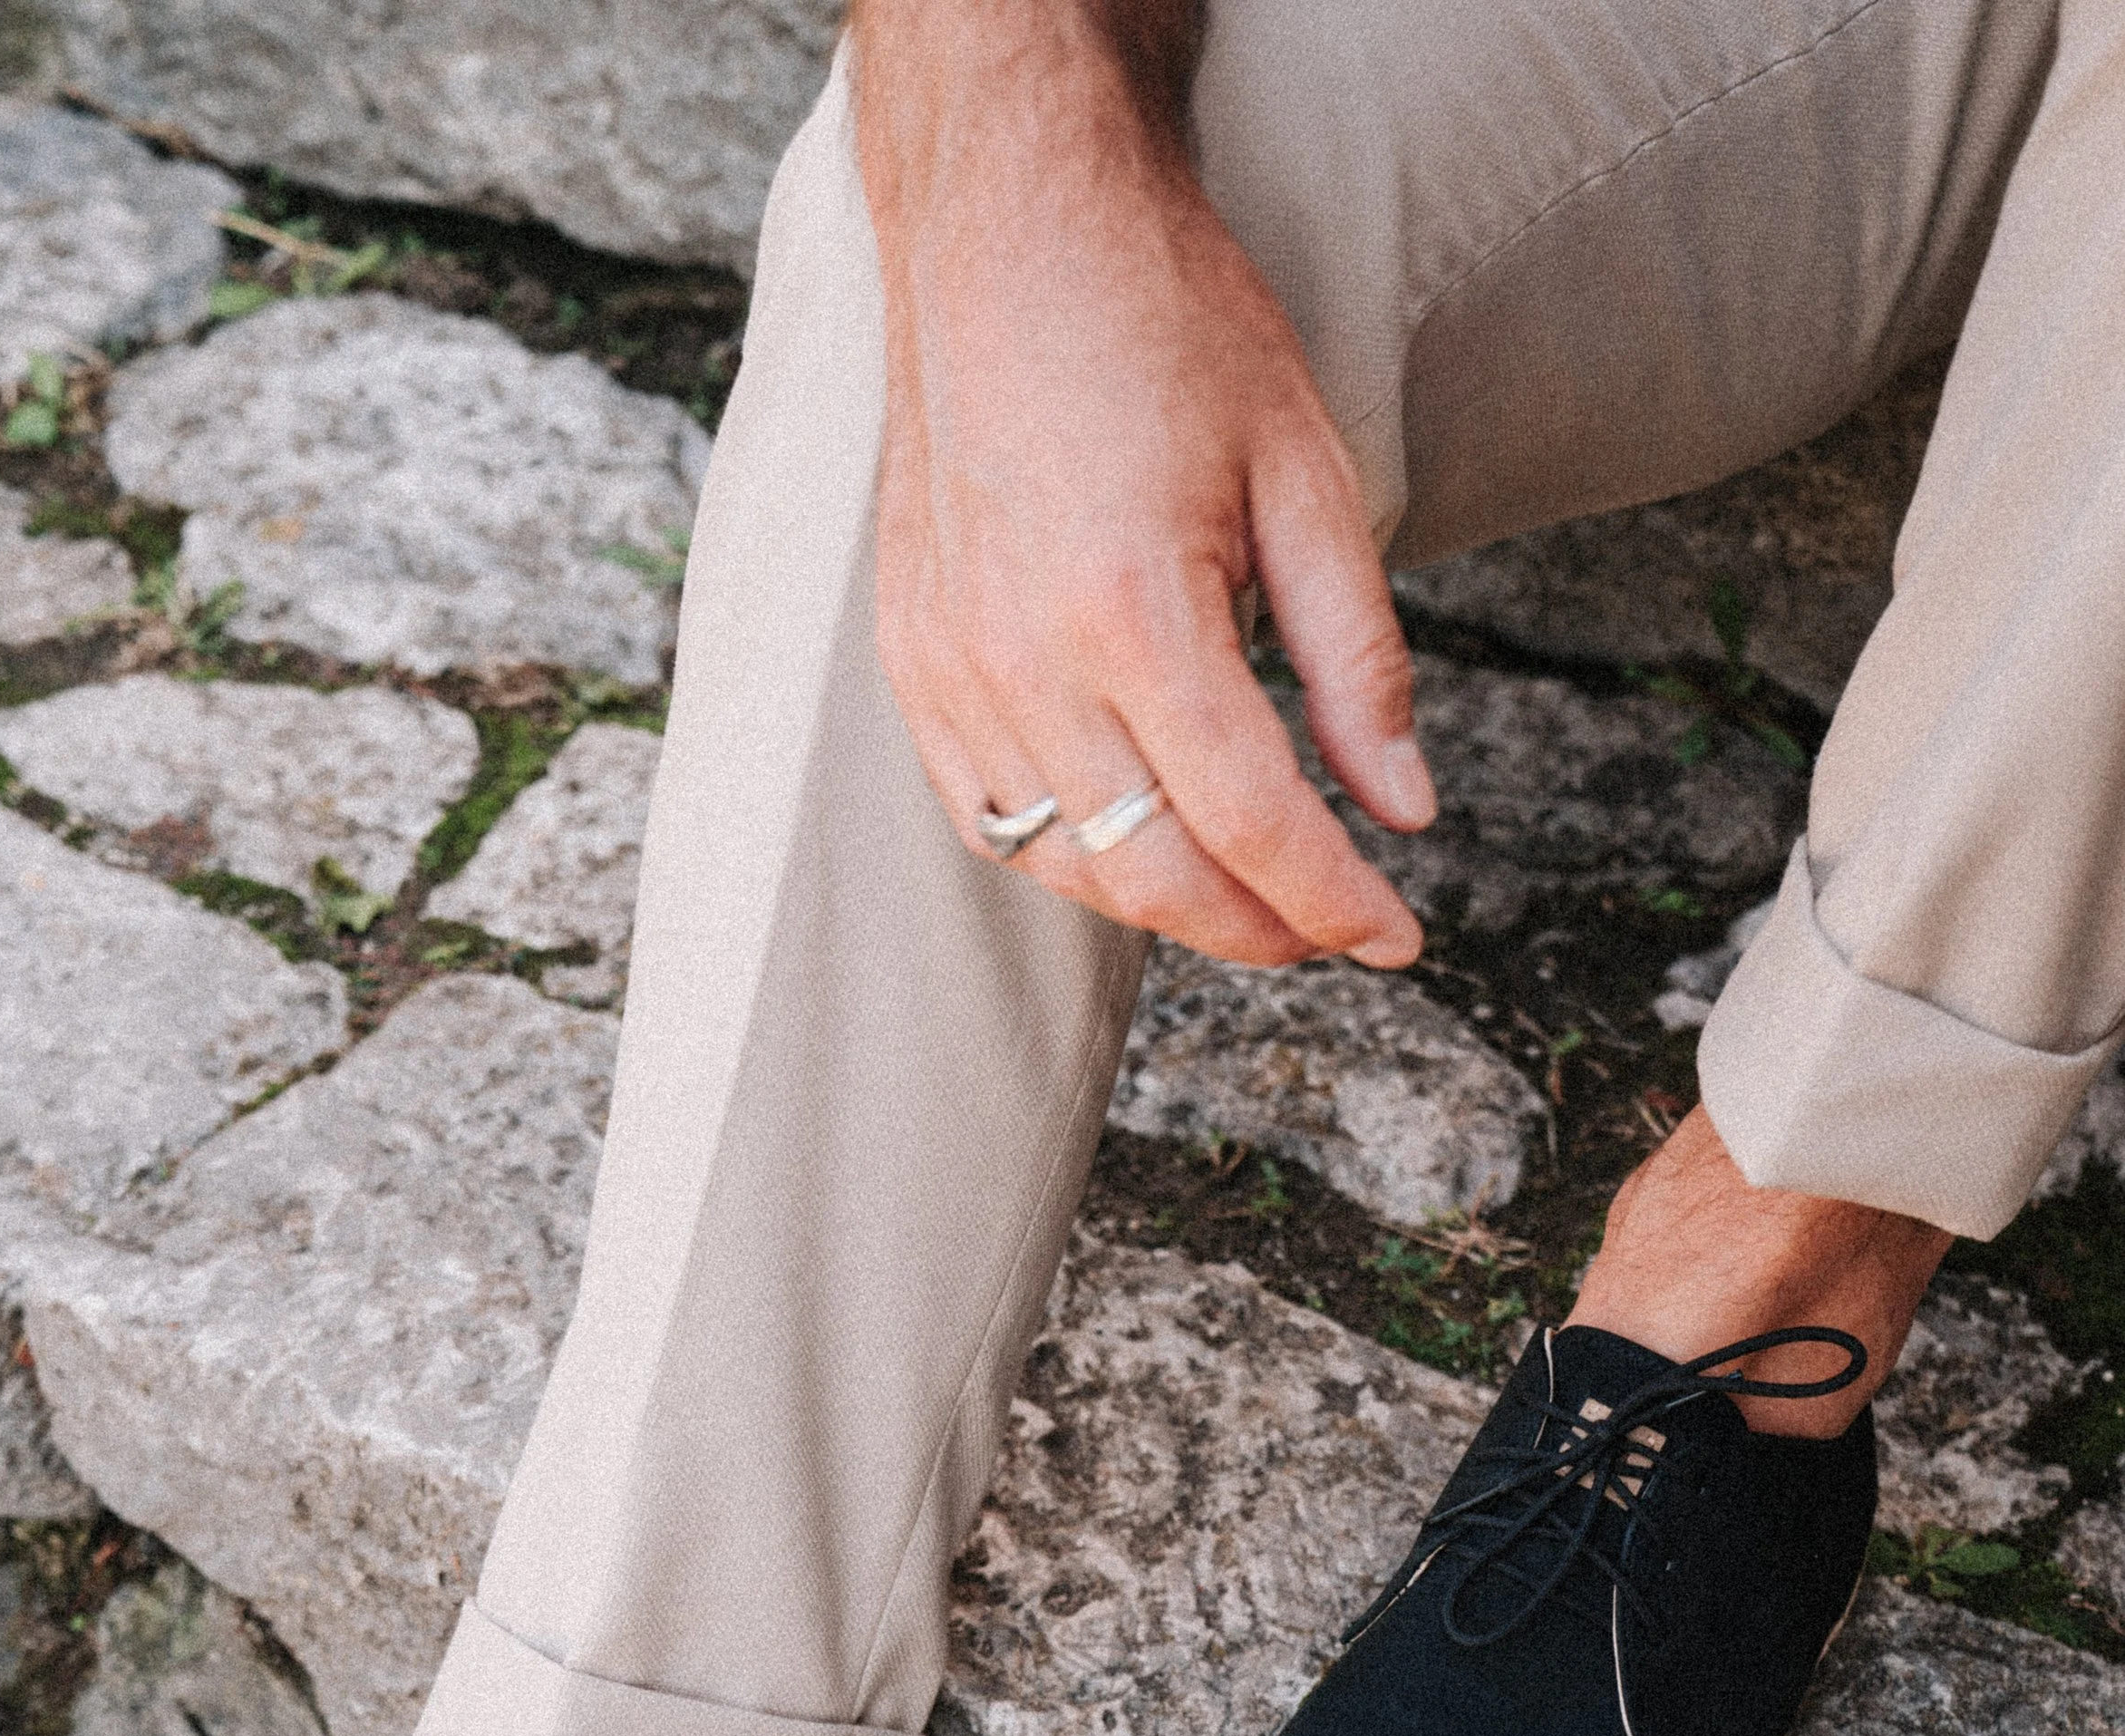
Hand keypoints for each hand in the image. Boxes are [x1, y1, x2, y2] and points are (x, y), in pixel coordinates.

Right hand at [853, 0, 1431, 970]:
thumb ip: (1356, 657)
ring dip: (1170, 904)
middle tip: (1335, 930)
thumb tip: (1402, 810)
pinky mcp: (912, 659)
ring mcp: (950, 666)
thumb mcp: (1307, 471)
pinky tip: (1140, 844)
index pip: (1250, 820)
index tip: (1397, 935)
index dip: (1335, 901)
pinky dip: (1075, 857)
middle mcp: (1022, 656)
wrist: (1006, 220)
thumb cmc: (1163, 321)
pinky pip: (991, 818)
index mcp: (1132, 605)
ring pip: (1069, 864)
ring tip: (1252, 894)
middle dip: (1260, 927)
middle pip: (1154, 872)